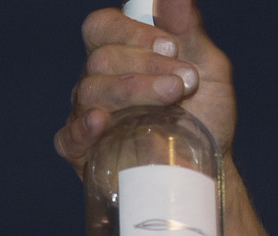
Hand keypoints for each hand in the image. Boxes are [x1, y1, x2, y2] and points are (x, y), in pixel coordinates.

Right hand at [55, 0, 236, 173]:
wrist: (209, 167)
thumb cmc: (206, 116)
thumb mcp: (209, 67)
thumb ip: (188, 29)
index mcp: (123, 55)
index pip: (102, 27)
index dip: (130, 31)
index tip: (171, 46)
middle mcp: (100, 82)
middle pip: (100, 60)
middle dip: (145, 66)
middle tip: (184, 83)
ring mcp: (88, 117)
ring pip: (90, 92)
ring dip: (132, 91)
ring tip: (171, 101)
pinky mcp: (83, 153)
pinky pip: (68, 136)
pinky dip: (83, 127)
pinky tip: (102, 123)